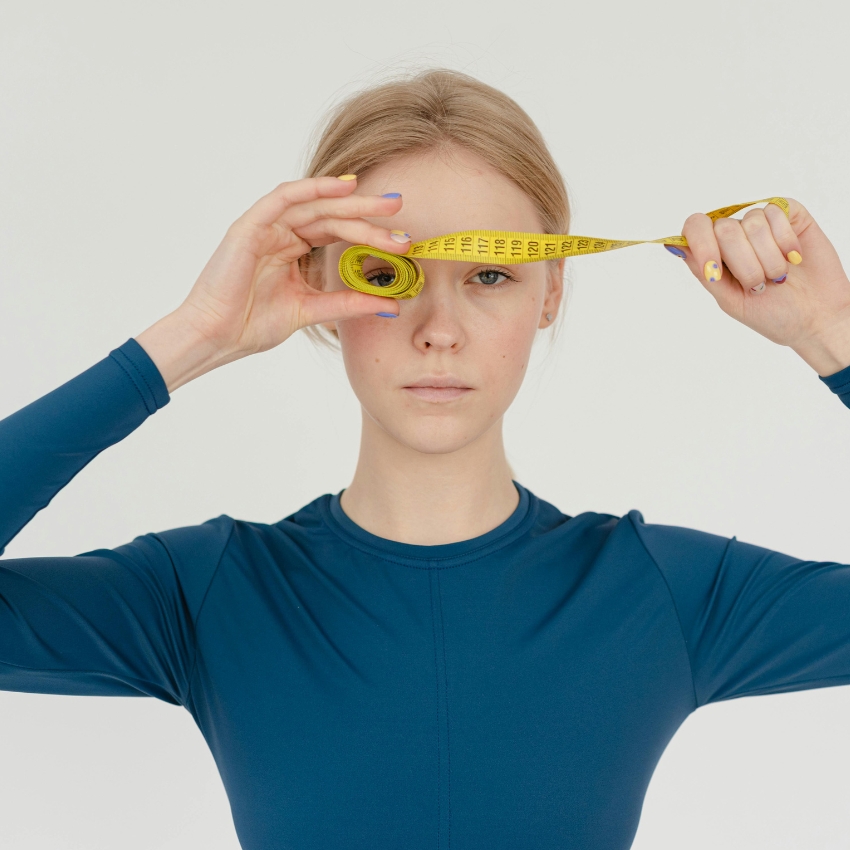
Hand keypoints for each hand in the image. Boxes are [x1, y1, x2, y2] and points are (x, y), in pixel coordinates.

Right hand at [176, 175, 406, 354]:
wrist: (216, 337)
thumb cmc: (252, 324)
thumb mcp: (311, 310)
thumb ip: (348, 303)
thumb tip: (391, 304)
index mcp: (293, 250)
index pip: (337, 233)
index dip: (369, 232)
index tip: (402, 239)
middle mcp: (281, 233)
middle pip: (331, 216)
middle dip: (367, 214)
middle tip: (399, 212)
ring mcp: (265, 227)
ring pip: (315, 206)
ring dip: (350, 203)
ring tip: (383, 206)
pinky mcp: (250, 226)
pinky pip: (283, 198)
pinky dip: (312, 189)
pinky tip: (341, 187)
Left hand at [674, 198, 849, 375]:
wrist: (815, 318)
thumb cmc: (771, 313)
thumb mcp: (730, 299)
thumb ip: (704, 272)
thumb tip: (674, 246)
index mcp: (714, 254)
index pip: (695, 228)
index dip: (702, 245)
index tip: (715, 271)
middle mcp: (734, 235)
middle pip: (724, 229)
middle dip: (743, 264)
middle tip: (759, 284)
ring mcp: (761, 223)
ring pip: (752, 223)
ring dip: (768, 258)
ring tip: (778, 276)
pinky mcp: (789, 214)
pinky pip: (776, 212)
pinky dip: (785, 241)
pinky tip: (794, 258)